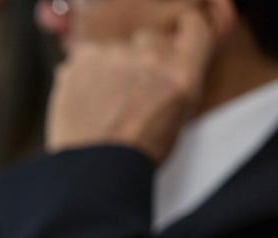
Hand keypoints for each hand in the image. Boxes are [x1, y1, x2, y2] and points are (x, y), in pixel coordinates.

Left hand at [46, 7, 215, 161]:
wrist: (95, 171)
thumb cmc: (137, 153)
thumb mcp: (178, 118)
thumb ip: (177, 80)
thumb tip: (171, 60)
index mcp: (183, 72)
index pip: (195, 26)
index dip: (185, 28)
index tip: (177, 35)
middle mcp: (152, 56)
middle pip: (149, 38)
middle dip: (141, 58)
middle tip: (129, 91)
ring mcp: (115, 54)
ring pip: (114, 49)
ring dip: (110, 68)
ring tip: (103, 105)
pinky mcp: (82, 59)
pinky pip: (85, 58)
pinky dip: (83, 75)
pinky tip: (84, 103)